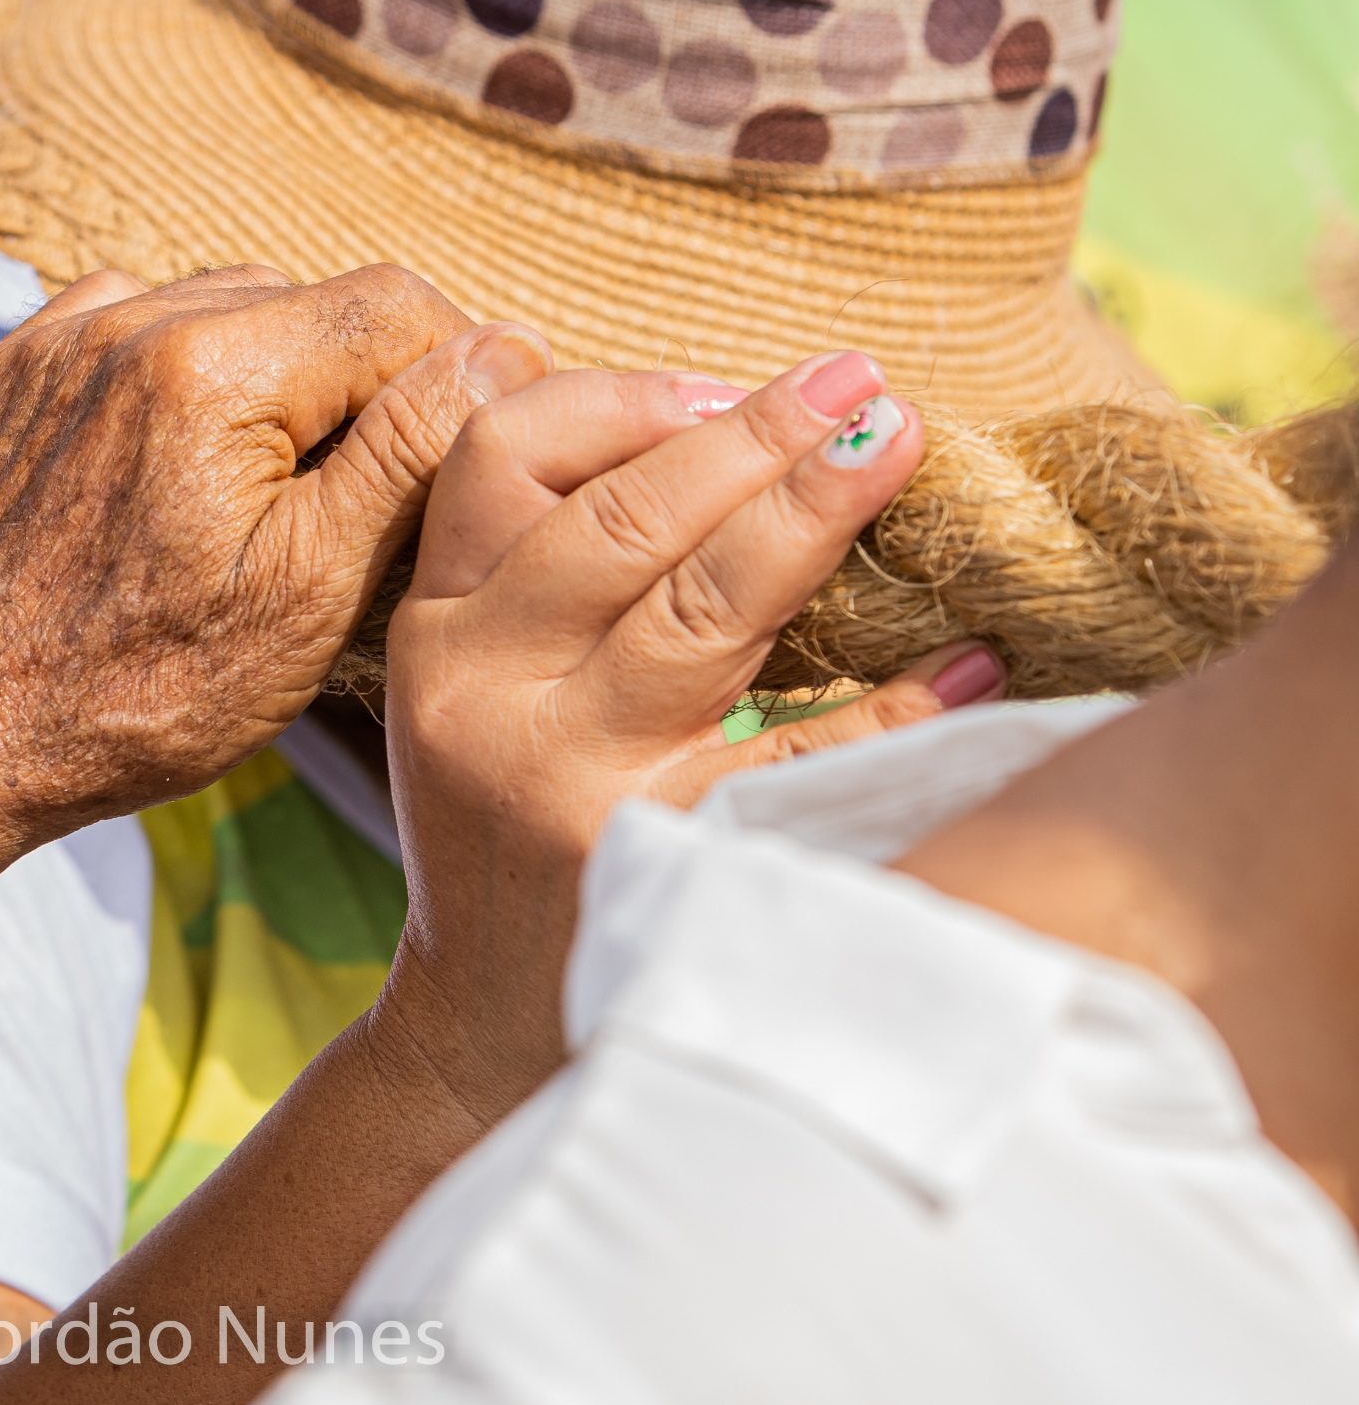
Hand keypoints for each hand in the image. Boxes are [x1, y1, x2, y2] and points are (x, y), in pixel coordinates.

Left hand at [0, 264, 541, 838]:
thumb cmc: (141, 694)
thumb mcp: (310, 591)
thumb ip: (409, 457)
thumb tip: (502, 350)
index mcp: (212, 368)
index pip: (394, 303)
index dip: (457, 367)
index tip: (466, 445)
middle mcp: (121, 322)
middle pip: (306, 301)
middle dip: (358, 382)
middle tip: (367, 492)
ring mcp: (48, 344)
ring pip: (214, 307)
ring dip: (266, 376)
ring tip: (268, 488)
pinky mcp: (0, 379)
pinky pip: (120, 331)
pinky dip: (171, 378)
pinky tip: (177, 467)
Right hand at [377, 352, 1004, 1122]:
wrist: (491, 1021)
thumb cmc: (506, 821)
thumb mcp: (473, 686)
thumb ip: (538, 569)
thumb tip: (720, 421)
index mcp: (437, 633)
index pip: (499, 458)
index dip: (618, 399)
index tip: (719, 388)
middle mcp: (484, 695)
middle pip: (620, 520)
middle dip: (751, 436)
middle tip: (856, 384)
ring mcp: (567, 782)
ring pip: (700, 610)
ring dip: (812, 514)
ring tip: (898, 443)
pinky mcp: (658, 861)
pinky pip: (794, 756)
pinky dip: (892, 703)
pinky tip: (967, 658)